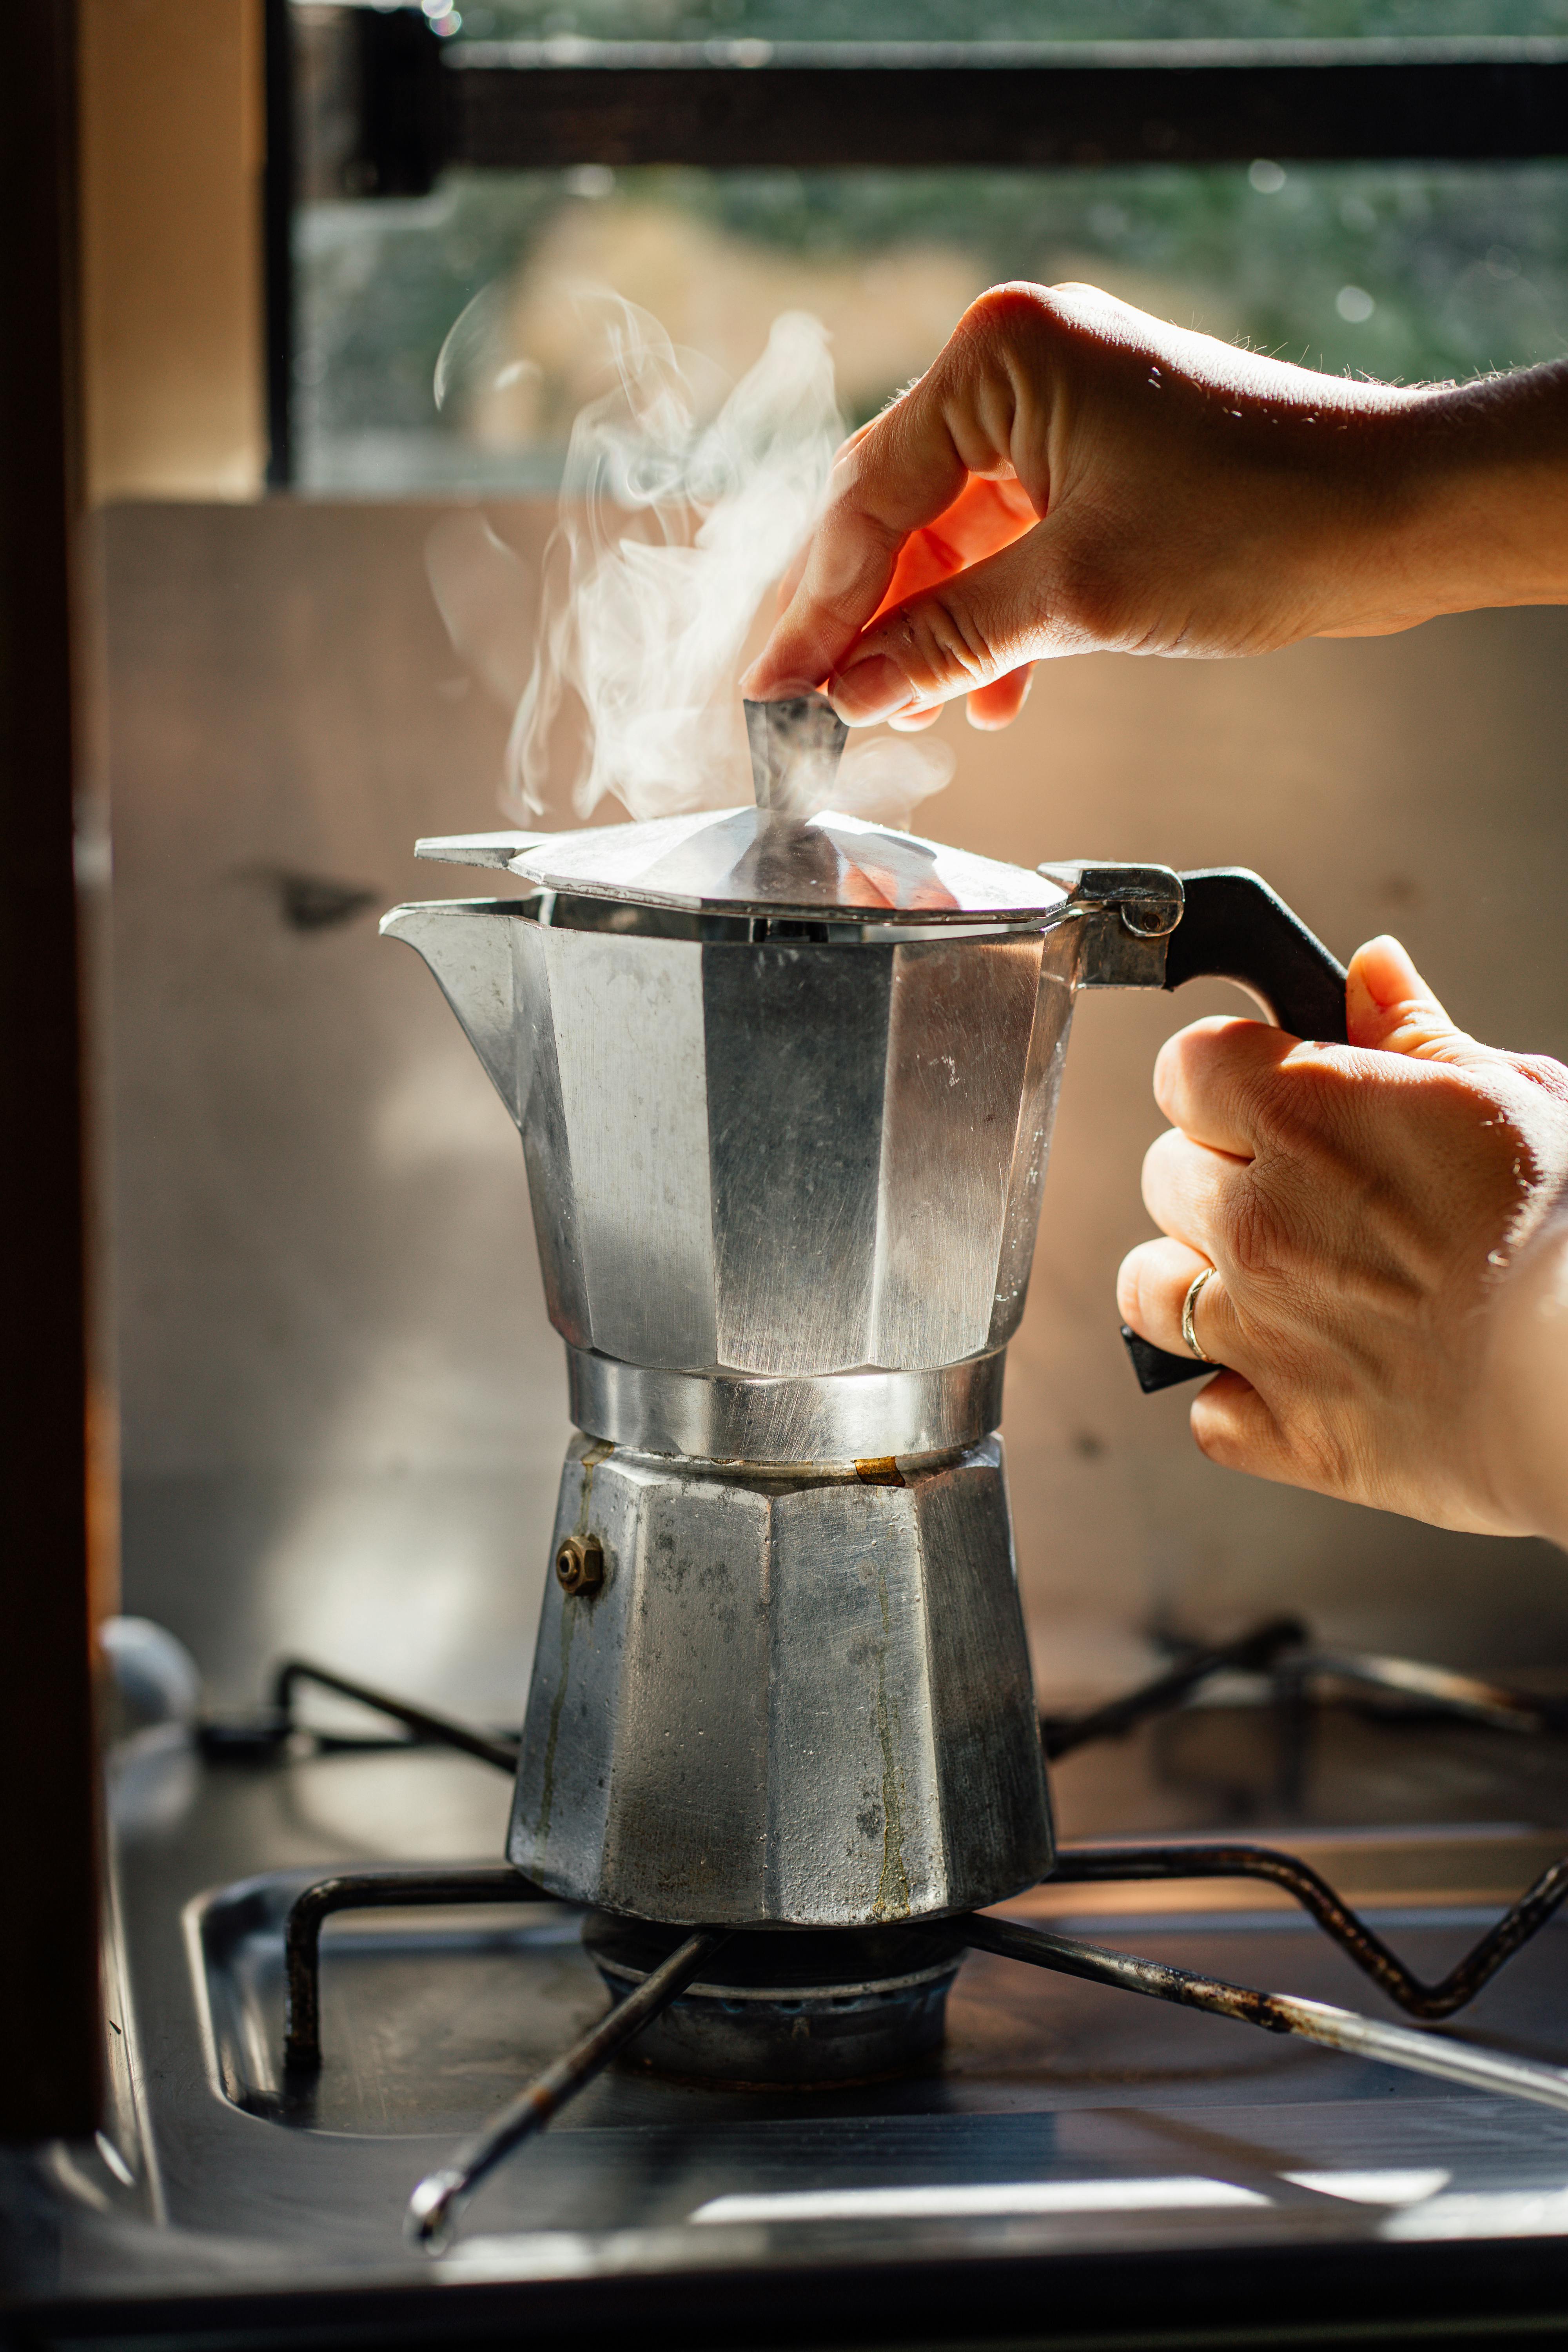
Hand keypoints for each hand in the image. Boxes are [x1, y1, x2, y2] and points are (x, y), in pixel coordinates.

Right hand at [743, 282, 1567, 730]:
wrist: (1392, 514)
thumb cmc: (1259, 522)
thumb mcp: (1075, 597)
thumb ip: (945, 643)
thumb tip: (847, 695)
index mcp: (999, 355)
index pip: (866, 496)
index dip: (816, 607)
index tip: (778, 690)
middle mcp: (1018, 361)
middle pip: (893, 509)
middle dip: (860, 620)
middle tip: (812, 708)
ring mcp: (1058, 405)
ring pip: (949, 535)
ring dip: (926, 630)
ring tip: (904, 715)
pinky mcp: (1093, 453)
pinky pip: (1007, 539)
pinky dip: (990, 617)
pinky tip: (983, 695)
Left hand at [1115, 937, 1567, 1539]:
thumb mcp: (1511, 1098)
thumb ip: (1416, 1035)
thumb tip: (1369, 972)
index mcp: (1306, 1120)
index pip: (1187, 1067)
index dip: (1224, 1080)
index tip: (1261, 1097)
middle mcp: (1260, 1223)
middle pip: (1164, 1175)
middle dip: (1217, 1179)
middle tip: (1300, 1198)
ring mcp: (1263, 1332)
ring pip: (1148, 1291)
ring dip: (1194, 1284)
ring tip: (1272, 1287)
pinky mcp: (1289, 1432)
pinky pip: (1206, 1411)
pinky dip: (1242, 1399)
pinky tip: (1302, 1378)